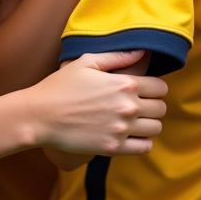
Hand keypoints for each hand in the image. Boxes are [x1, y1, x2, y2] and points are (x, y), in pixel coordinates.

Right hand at [29, 50, 167, 155]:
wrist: (39, 116)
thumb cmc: (61, 86)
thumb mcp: (87, 61)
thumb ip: (118, 56)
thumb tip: (142, 51)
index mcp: (125, 84)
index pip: (160, 87)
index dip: (155, 88)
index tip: (145, 90)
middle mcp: (128, 107)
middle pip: (161, 108)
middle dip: (153, 105)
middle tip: (140, 106)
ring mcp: (121, 129)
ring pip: (156, 128)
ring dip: (149, 124)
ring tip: (135, 121)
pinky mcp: (112, 148)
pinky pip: (144, 147)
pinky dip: (142, 142)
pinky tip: (131, 136)